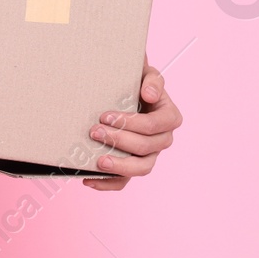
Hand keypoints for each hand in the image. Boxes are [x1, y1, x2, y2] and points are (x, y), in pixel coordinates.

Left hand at [83, 60, 180, 189]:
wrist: (126, 92)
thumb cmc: (137, 82)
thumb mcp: (147, 74)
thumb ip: (153, 80)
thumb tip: (149, 95)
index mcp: (169, 117)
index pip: (153, 125)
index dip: (131, 123)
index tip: (105, 116)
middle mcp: (163, 139)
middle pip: (146, 147)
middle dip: (119, 140)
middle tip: (94, 131)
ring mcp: (150, 155)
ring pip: (141, 168)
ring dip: (119, 166)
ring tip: (98, 160)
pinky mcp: (134, 166)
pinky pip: (125, 181)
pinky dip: (108, 183)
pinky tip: (89, 179)